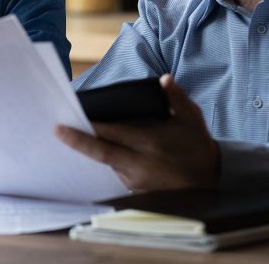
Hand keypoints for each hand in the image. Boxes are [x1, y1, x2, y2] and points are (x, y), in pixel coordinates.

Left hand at [56, 75, 219, 190]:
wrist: (211, 181)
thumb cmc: (197, 146)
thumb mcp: (192, 118)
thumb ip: (176, 98)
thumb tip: (164, 78)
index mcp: (150, 143)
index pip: (113, 134)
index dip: (91, 127)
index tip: (72, 118)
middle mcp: (140, 164)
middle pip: (101, 153)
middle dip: (77, 141)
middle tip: (57, 130)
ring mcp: (136, 180)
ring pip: (105, 164)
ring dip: (89, 151)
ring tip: (69, 136)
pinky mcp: (136, 191)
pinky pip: (114, 174)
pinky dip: (102, 163)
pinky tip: (91, 151)